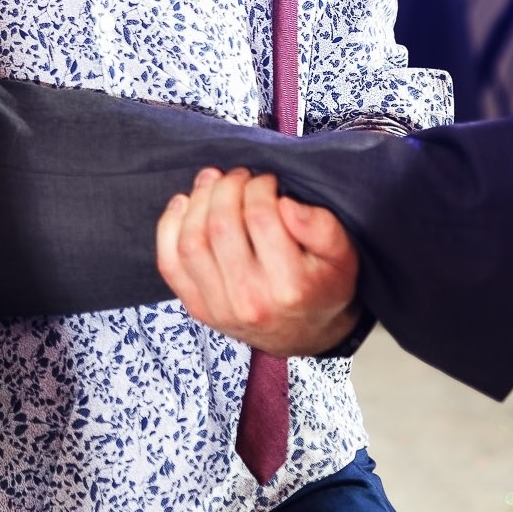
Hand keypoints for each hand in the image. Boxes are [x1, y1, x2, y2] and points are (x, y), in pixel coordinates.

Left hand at [156, 167, 361, 356]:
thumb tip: (286, 204)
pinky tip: (184, 204)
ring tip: (213, 182)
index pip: (260, 218)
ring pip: (191, 241)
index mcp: (290, 287)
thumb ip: (322, 226)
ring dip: (198, 201)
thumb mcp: (343, 256)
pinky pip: (169, 263)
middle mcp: (250, 301)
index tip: (266, 181)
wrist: (305, 334)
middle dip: (227, 188)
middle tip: (239, 177)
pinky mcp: (197, 308)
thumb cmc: (323, 287)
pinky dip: (169, 227)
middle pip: (220, 226)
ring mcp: (218, 308)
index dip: (259, 187)